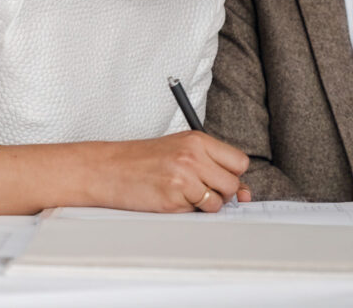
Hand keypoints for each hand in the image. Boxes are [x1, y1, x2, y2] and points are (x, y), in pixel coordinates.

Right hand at [97, 131, 249, 212]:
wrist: (108, 168)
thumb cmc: (141, 160)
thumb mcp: (179, 151)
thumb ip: (211, 165)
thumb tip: (245, 192)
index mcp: (197, 140)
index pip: (240, 162)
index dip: (232, 174)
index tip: (219, 178)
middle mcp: (193, 156)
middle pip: (233, 184)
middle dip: (220, 192)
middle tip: (197, 188)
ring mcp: (184, 177)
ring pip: (218, 203)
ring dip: (203, 204)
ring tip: (180, 192)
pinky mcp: (174, 198)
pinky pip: (196, 213)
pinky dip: (186, 211)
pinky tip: (169, 198)